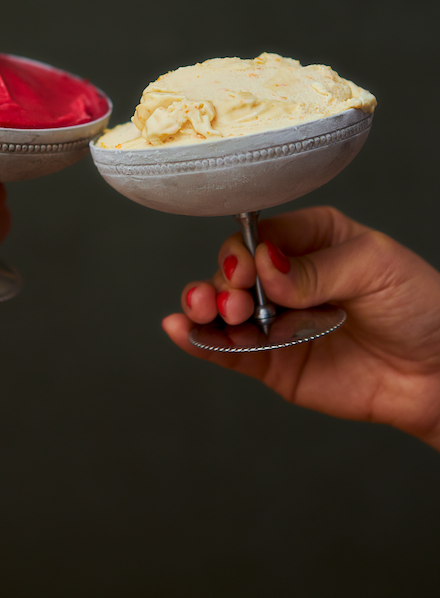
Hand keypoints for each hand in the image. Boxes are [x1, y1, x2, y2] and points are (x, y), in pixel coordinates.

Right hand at [163, 206, 439, 449]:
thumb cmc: (420, 306)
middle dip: (224, 281)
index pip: (260, 234)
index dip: (246, 249)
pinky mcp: (273, 363)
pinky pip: (229, 351)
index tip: (251, 267)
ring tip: (201, 311)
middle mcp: (286, 278)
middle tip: (234, 298)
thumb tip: (266, 268)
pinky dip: (201, 342)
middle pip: (233, 270)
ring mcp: (277, 321)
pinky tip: (181, 331)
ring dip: (203, 308)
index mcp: (311, 239)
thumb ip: (318, 267)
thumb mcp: (376, 266)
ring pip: (222, 311)